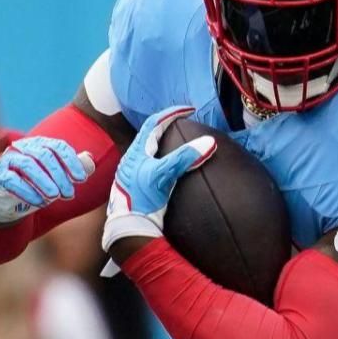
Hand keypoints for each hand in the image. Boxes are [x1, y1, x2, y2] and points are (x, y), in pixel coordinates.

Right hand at [0, 136, 92, 224]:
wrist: (8, 202)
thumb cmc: (35, 186)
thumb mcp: (56, 178)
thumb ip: (72, 168)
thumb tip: (90, 160)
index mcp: (39, 144)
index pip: (58, 146)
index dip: (71, 161)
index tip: (81, 179)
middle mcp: (23, 148)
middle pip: (44, 155)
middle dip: (59, 175)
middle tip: (69, 194)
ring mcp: (8, 161)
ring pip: (28, 165)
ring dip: (44, 182)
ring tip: (54, 197)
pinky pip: (12, 180)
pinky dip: (27, 191)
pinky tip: (38, 202)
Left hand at [102, 105, 216, 252]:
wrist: (127, 229)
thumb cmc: (142, 201)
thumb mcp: (164, 176)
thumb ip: (185, 158)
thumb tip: (209, 142)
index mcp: (136, 152)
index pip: (153, 123)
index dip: (172, 113)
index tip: (189, 109)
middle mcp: (132, 160)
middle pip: (149, 135)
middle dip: (167, 126)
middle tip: (184, 122)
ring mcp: (132, 173)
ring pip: (148, 150)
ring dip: (163, 142)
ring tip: (178, 141)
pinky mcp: (135, 187)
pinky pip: (149, 163)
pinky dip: (161, 158)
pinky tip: (168, 167)